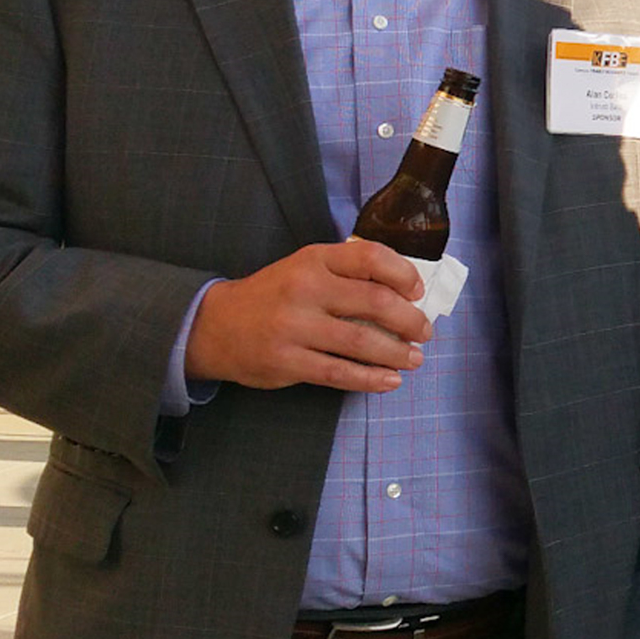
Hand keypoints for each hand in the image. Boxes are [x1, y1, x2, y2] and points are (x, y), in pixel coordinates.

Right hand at [186, 239, 431, 392]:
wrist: (215, 326)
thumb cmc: (275, 295)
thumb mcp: (306, 268)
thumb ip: (347, 274)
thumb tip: (405, 293)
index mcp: (314, 259)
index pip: (370, 257)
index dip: (403, 274)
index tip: (418, 292)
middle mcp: (305, 288)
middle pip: (374, 301)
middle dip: (409, 320)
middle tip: (424, 333)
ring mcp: (294, 326)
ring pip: (360, 341)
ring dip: (396, 353)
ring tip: (414, 359)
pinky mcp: (286, 361)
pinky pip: (338, 373)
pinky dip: (370, 379)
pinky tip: (389, 381)